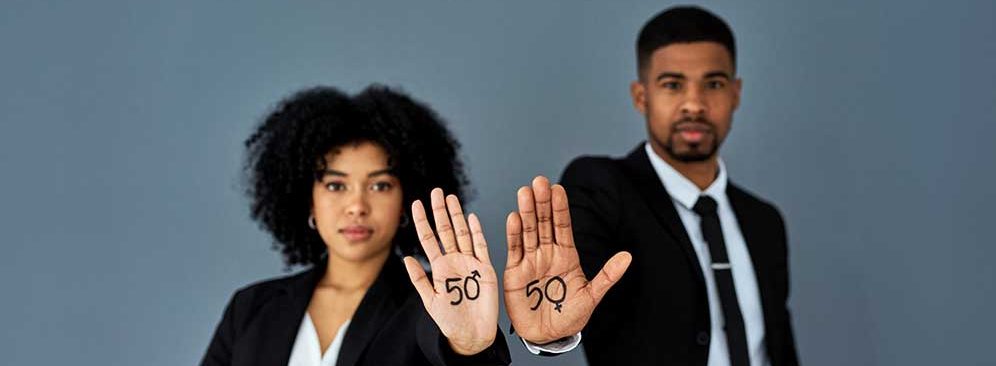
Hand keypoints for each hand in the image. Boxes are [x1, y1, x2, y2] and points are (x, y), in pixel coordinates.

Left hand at [403, 188, 499, 355]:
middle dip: (440, 211)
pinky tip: (472, 218)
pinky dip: (477, 232)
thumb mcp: (430, 301)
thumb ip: (419, 280)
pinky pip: (481, 247)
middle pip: (446, 231)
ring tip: (450, 198)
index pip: (428, 239)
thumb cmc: (450, 321)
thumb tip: (406, 259)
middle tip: (435, 191)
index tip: (415, 204)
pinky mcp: (486, 269)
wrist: (472, 335)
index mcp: (440, 267)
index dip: (422, 221)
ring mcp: (471, 263)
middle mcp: (455, 261)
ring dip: (457, 216)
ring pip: (463, 234)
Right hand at [503, 176, 631, 343]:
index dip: (560, 207)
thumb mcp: (591, 296)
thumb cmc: (569, 316)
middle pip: (544, 223)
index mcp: (567, 255)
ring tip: (524, 193)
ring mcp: (531, 261)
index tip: (558, 188)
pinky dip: (513, 234)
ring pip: (528, 231)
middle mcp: (547, 253)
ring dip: (526, 212)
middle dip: (542, 203)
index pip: (563, 226)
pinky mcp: (515, 272)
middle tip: (539, 182)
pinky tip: (514, 217)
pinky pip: (515, 250)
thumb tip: (627, 256)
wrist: (547, 336)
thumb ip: (607, 276)